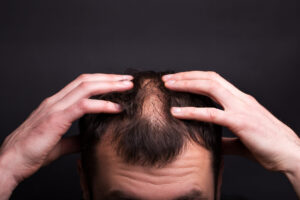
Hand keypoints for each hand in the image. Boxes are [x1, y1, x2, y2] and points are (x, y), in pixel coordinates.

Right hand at [0, 73, 132, 184]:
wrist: (10, 162)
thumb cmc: (31, 152)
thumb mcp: (59, 144)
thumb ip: (74, 139)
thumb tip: (88, 138)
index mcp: (56, 104)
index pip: (82, 85)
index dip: (101, 81)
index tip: (118, 84)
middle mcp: (55, 101)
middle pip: (87, 80)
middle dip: (109, 78)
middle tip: (127, 80)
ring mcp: (55, 107)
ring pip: (86, 87)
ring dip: (109, 85)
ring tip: (127, 87)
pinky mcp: (56, 119)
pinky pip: (84, 106)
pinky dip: (103, 105)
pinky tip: (117, 108)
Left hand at [162, 71, 299, 172]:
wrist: (291, 155)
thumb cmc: (269, 146)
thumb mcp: (242, 138)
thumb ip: (225, 138)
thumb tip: (212, 141)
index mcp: (241, 100)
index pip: (215, 80)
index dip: (195, 77)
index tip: (178, 80)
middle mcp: (240, 98)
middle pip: (209, 78)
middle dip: (186, 76)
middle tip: (166, 78)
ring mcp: (241, 108)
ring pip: (209, 87)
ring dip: (186, 84)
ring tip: (168, 85)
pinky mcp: (240, 122)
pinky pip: (211, 114)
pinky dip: (191, 111)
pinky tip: (176, 112)